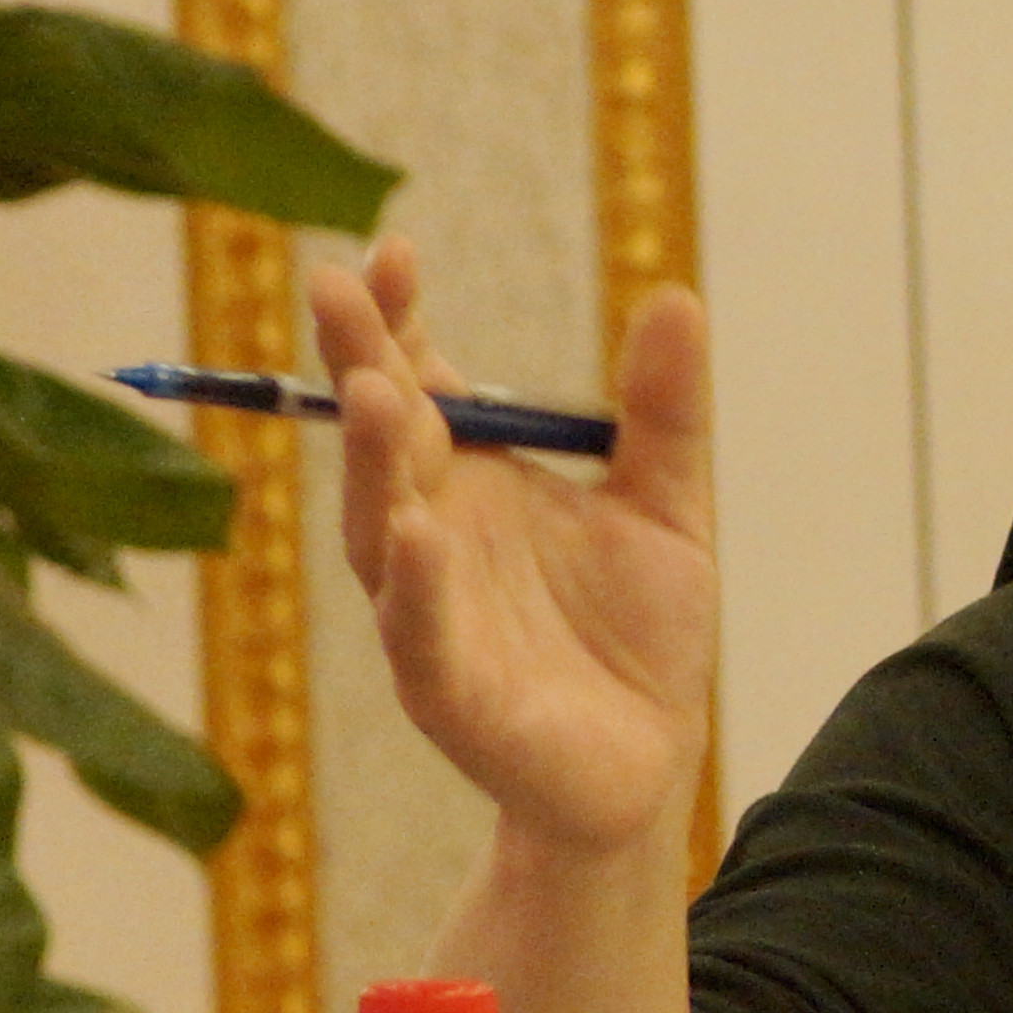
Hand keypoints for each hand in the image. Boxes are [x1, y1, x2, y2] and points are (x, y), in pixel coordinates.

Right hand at [310, 233, 717, 853]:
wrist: (650, 761)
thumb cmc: (636, 631)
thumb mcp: (669, 504)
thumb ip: (665, 412)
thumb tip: (677, 296)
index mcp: (471, 480)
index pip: (420, 383)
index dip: (399, 320)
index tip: (391, 250)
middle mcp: (430, 533)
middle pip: (382, 439)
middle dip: (359, 364)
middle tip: (335, 289)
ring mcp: (429, 612)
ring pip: (383, 529)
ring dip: (374, 461)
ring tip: (377, 390)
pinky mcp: (450, 692)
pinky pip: (424, 634)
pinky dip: (420, 587)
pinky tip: (420, 535)